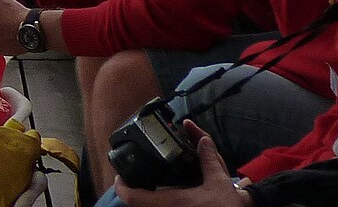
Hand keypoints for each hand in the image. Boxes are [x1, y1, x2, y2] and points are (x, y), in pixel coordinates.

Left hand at [116, 122, 246, 205]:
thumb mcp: (218, 181)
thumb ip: (207, 158)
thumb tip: (199, 136)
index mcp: (172, 202)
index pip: (133, 199)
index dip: (121, 188)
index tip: (119, 177)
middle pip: (136, 206)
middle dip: (132, 192)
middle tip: (131, 178)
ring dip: (143, 199)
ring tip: (143, 186)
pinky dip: (154, 204)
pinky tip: (159, 196)